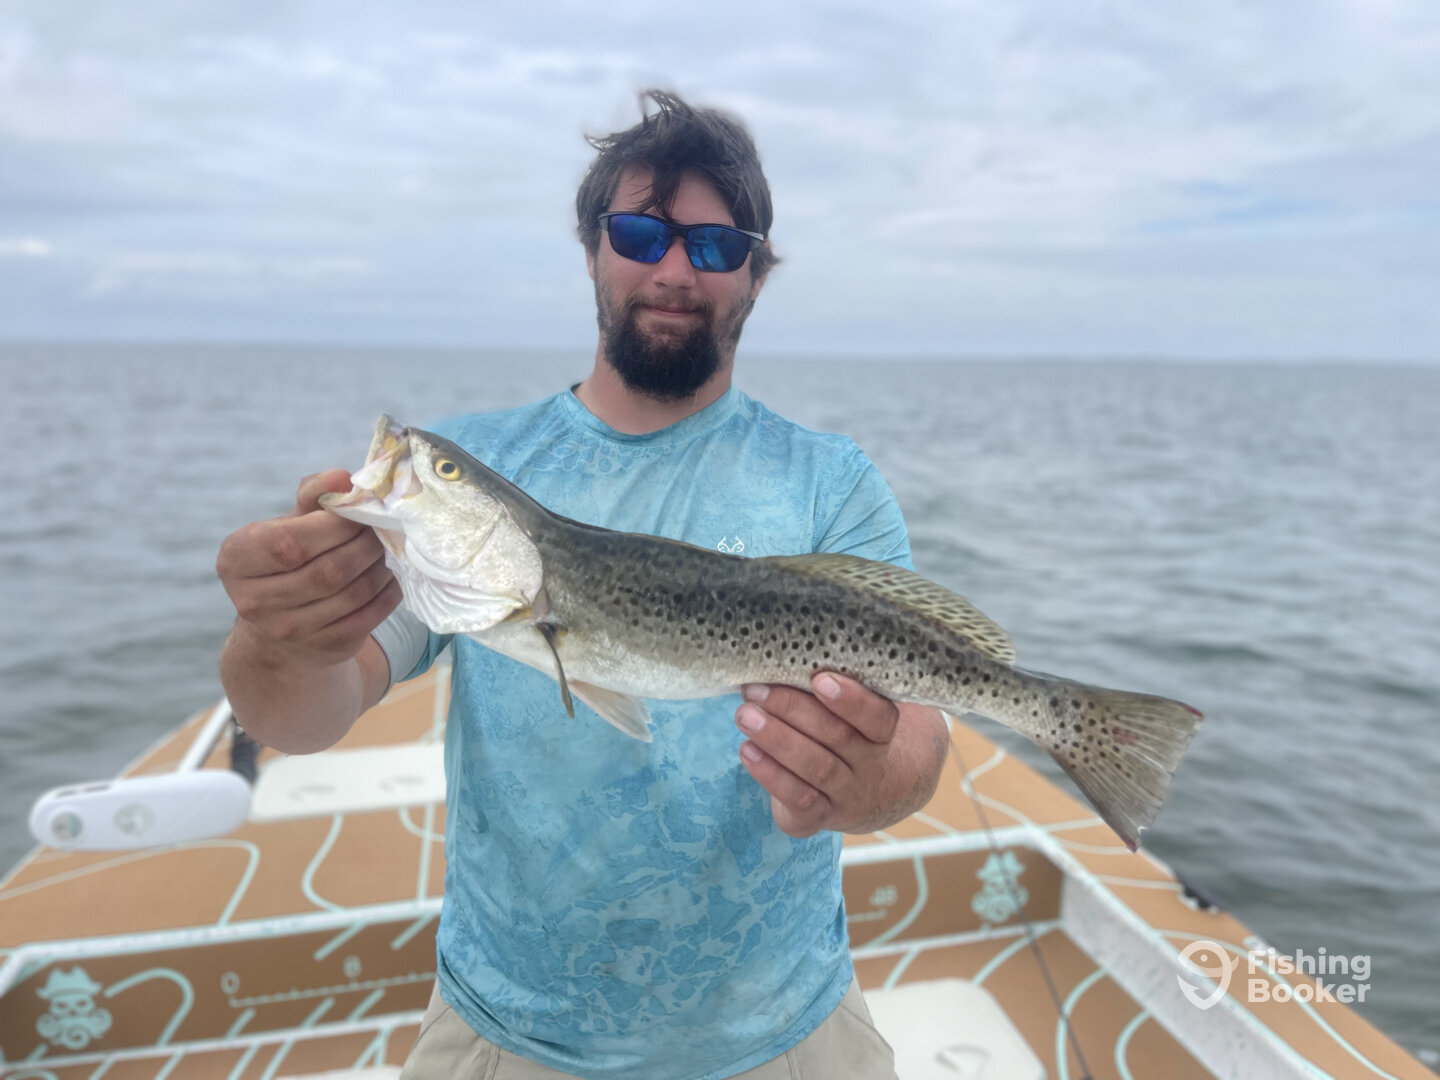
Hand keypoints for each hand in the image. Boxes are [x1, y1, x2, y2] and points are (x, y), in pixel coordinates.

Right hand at [216, 470, 401, 665]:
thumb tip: (342, 477)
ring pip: (352, 593)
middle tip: (383, 527)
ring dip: (380, 566)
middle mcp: (254, 601)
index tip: (357, 510)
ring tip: (389, 547)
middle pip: (327, 571)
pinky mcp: (324, 648)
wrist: (283, 625)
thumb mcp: (291, 522)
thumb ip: (314, 495)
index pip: (290, 541)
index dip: (333, 524)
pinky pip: (368, 616)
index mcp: (236, 560)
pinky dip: (388, 591)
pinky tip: (391, 574)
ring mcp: (288, 631)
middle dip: (364, 544)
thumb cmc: (290, 558)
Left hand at [735, 672, 944, 837]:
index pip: (879, 717)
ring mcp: (846, 796)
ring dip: (777, 739)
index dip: (852, 699)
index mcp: (882, 734)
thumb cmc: (849, 735)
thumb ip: (826, 691)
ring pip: (816, 767)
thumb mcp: (852, 715)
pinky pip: (797, 799)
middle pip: (837, 737)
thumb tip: (776, 657)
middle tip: (756, 689)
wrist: (870, 795)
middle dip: (793, 710)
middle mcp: (869, 766)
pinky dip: (770, 775)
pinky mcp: (819, 817)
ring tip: (745, 715)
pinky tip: (747, 750)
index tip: (819, 678)